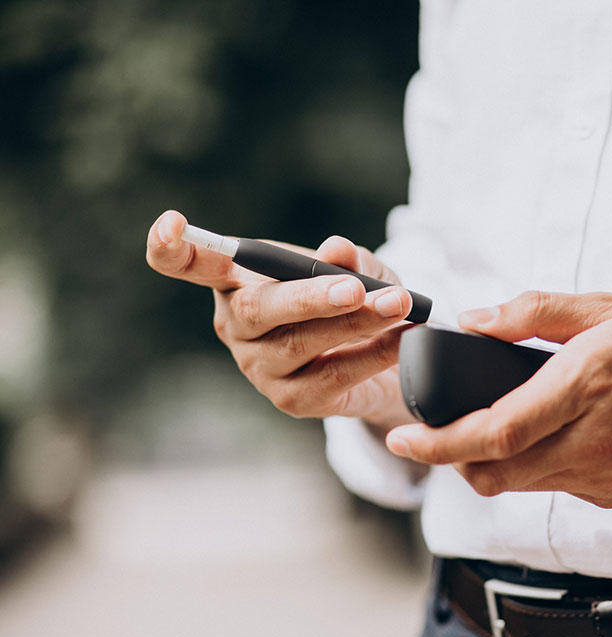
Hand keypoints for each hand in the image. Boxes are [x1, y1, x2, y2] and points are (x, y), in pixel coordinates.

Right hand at [145, 210, 415, 426]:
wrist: (382, 355)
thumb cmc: (353, 298)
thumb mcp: (358, 269)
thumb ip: (348, 260)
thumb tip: (337, 251)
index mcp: (236, 280)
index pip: (191, 264)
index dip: (173, 248)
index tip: (171, 224)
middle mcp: (237, 325)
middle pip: (259, 309)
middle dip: (310, 297)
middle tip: (355, 288)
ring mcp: (260, 367)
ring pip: (303, 344)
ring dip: (357, 323)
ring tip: (400, 304)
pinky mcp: (293, 400)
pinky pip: (334, 376)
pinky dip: (374, 353)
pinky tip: (403, 336)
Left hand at [385, 291, 611, 507]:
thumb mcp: (607, 307)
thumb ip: (535, 311)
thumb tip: (475, 320)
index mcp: (584, 385)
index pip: (493, 432)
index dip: (438, 444)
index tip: (402, 440)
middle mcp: (594, 440)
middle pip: (496, 473)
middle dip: (454, 460)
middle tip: (437, 435)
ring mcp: (608, 475)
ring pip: (523, 485)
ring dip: (494, 464)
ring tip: (495, 428)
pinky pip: (559, 488)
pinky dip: (539, 468)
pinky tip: (554, 436)